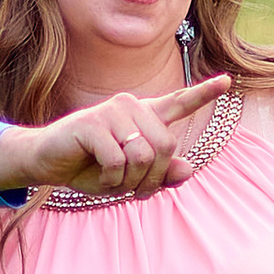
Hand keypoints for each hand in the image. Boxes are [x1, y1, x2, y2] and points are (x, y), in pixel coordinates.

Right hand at [0, 73, 230, 201]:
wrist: (46, 162)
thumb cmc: (90, 168)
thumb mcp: (129, 179)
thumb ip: (161, 175)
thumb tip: (188, 169)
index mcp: (143, 116)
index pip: (178, 102)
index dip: (204, 93)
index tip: (228, 81)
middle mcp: (131, 107)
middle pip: (165, 146)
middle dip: (153, 178)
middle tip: (136, 192)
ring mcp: (111, 111)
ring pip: (143, 155)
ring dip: (130, 182)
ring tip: (114, 183)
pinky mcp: (91, 123)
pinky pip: (117, 161)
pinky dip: (111, 180)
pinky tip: (98, 177)